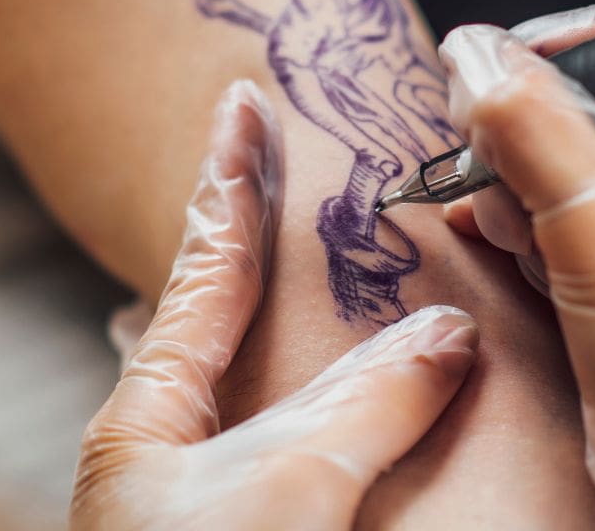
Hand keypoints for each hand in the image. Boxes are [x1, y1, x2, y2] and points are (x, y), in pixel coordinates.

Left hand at [72, 80, 478, 530]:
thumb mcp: (285, 484)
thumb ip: (366, 403)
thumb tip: (446, 333)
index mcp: (148, 421)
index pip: (206, 266)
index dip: (232, 179)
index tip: (242, 104)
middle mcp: (175, 458)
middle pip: (232, 322)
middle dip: (268, 248)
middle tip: (296, 176)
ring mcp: (217, 503)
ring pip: (277, 398)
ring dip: (319, 344)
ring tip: (347, 288)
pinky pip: (314, 461)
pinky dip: (348, 419)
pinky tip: (362, 418)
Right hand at [439, 0, 594, 529]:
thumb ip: (533, 131)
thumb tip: (474, 54)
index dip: (586, 31)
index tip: (511, 67)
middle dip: (538, 118)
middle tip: (486, 143)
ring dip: (526, 171)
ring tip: (494, 206)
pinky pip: (589, 214)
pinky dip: (537, 217)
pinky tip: (503, 236)